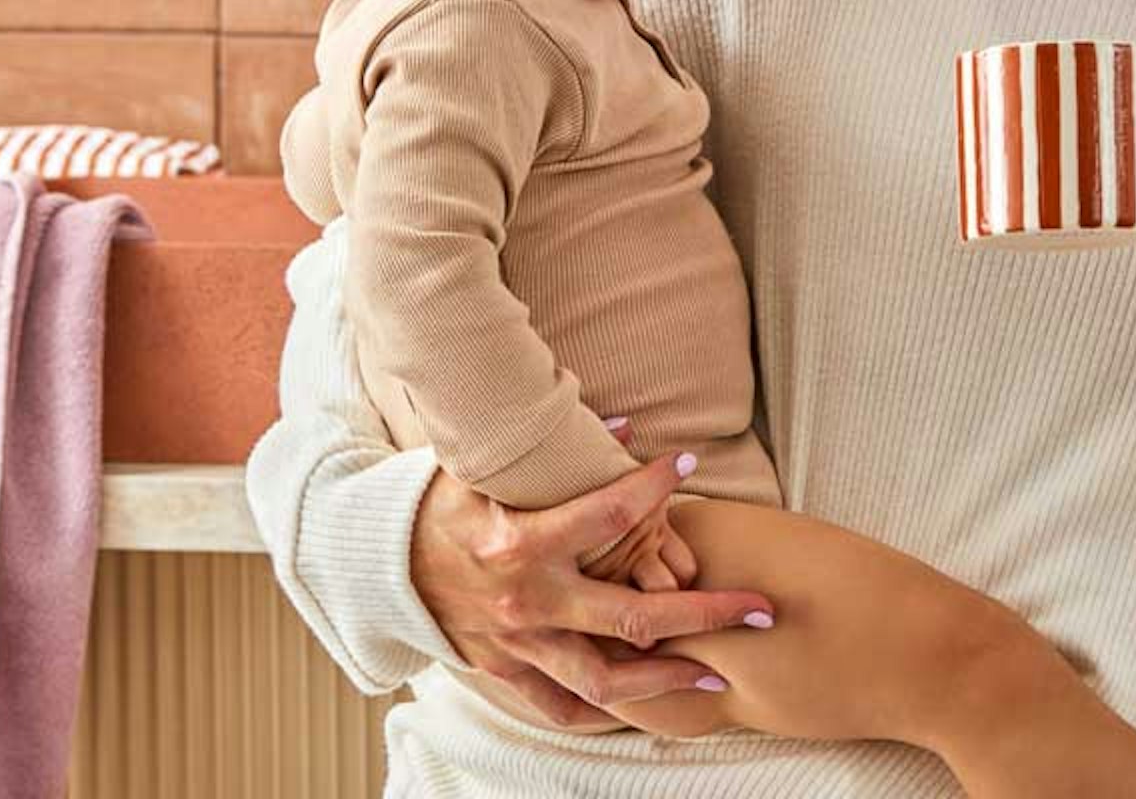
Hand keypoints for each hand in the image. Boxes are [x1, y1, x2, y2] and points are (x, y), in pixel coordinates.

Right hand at [408, 452, 773, 729]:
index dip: (652, 487)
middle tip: (760, 605)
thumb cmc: (435, 505)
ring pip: (609, 679)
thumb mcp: (481, 467)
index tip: (688, 466)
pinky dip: (605, 709)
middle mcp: (528, 603)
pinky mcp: (506, 671)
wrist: (374, 564)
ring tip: (720, 671)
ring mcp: (519, 646)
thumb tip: (621, 426)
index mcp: (522, 543)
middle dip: (707, 613)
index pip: (607, 514)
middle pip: (635, 618)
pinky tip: (649, 701)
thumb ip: (552, 451)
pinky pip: (562, 705)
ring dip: (671, 678)